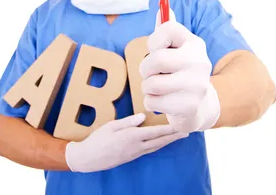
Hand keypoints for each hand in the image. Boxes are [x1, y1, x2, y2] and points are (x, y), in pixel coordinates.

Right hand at [64, 113, 187, 172]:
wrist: (89, 158)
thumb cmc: (98, 139)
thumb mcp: (111, 126)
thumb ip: (129, 121)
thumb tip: (144, 116)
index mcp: (132, 137)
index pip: (156, 132)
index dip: (170, 130)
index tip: (181, 127)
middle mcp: (137, 146)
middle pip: (159, 141)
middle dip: (173, 137)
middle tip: (186, 133)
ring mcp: (135, 153)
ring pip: (155, 147)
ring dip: (167, 142)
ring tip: (177, 137)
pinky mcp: (131, 157)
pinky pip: (149, 150)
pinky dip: (158, 145)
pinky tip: (160, 142)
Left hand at [141, 16, 220, 132]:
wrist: (201, 105)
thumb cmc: (180, 71)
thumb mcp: (176, 48)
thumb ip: (166, 30)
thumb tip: (161, 8)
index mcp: (194, 43)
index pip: (167, 29)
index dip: (153, 40)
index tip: (156, 49)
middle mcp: (199, 62)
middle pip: (156, 59)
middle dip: (145, 68)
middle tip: (150, 73)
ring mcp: (197, 85)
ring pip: (151, 84)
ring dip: (147, 87)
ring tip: (157, 88)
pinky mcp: (189, 106)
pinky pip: (153, 102)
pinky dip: (151, 102)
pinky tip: (163, 101)